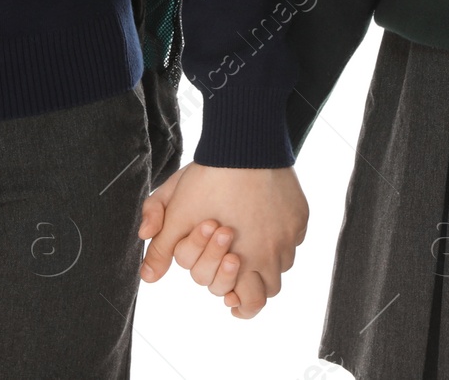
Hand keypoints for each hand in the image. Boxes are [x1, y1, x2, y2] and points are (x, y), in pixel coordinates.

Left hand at [137, 160, 307, 317]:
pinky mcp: (300, 215)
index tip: (229, 295)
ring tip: (248, 241)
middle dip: (252, 283)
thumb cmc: (208, 178)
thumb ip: (162, 248)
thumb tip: (148, 278)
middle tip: (237, 265)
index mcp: (242, 262)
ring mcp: (289, 235)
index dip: (236, 299)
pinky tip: (264, 219)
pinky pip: (295, 237)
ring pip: (284, 263)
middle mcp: (271, 254)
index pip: (250, 304)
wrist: (243, 143)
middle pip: (270, 290)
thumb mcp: (176, 212)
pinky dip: (281, 236)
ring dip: (267, 260)